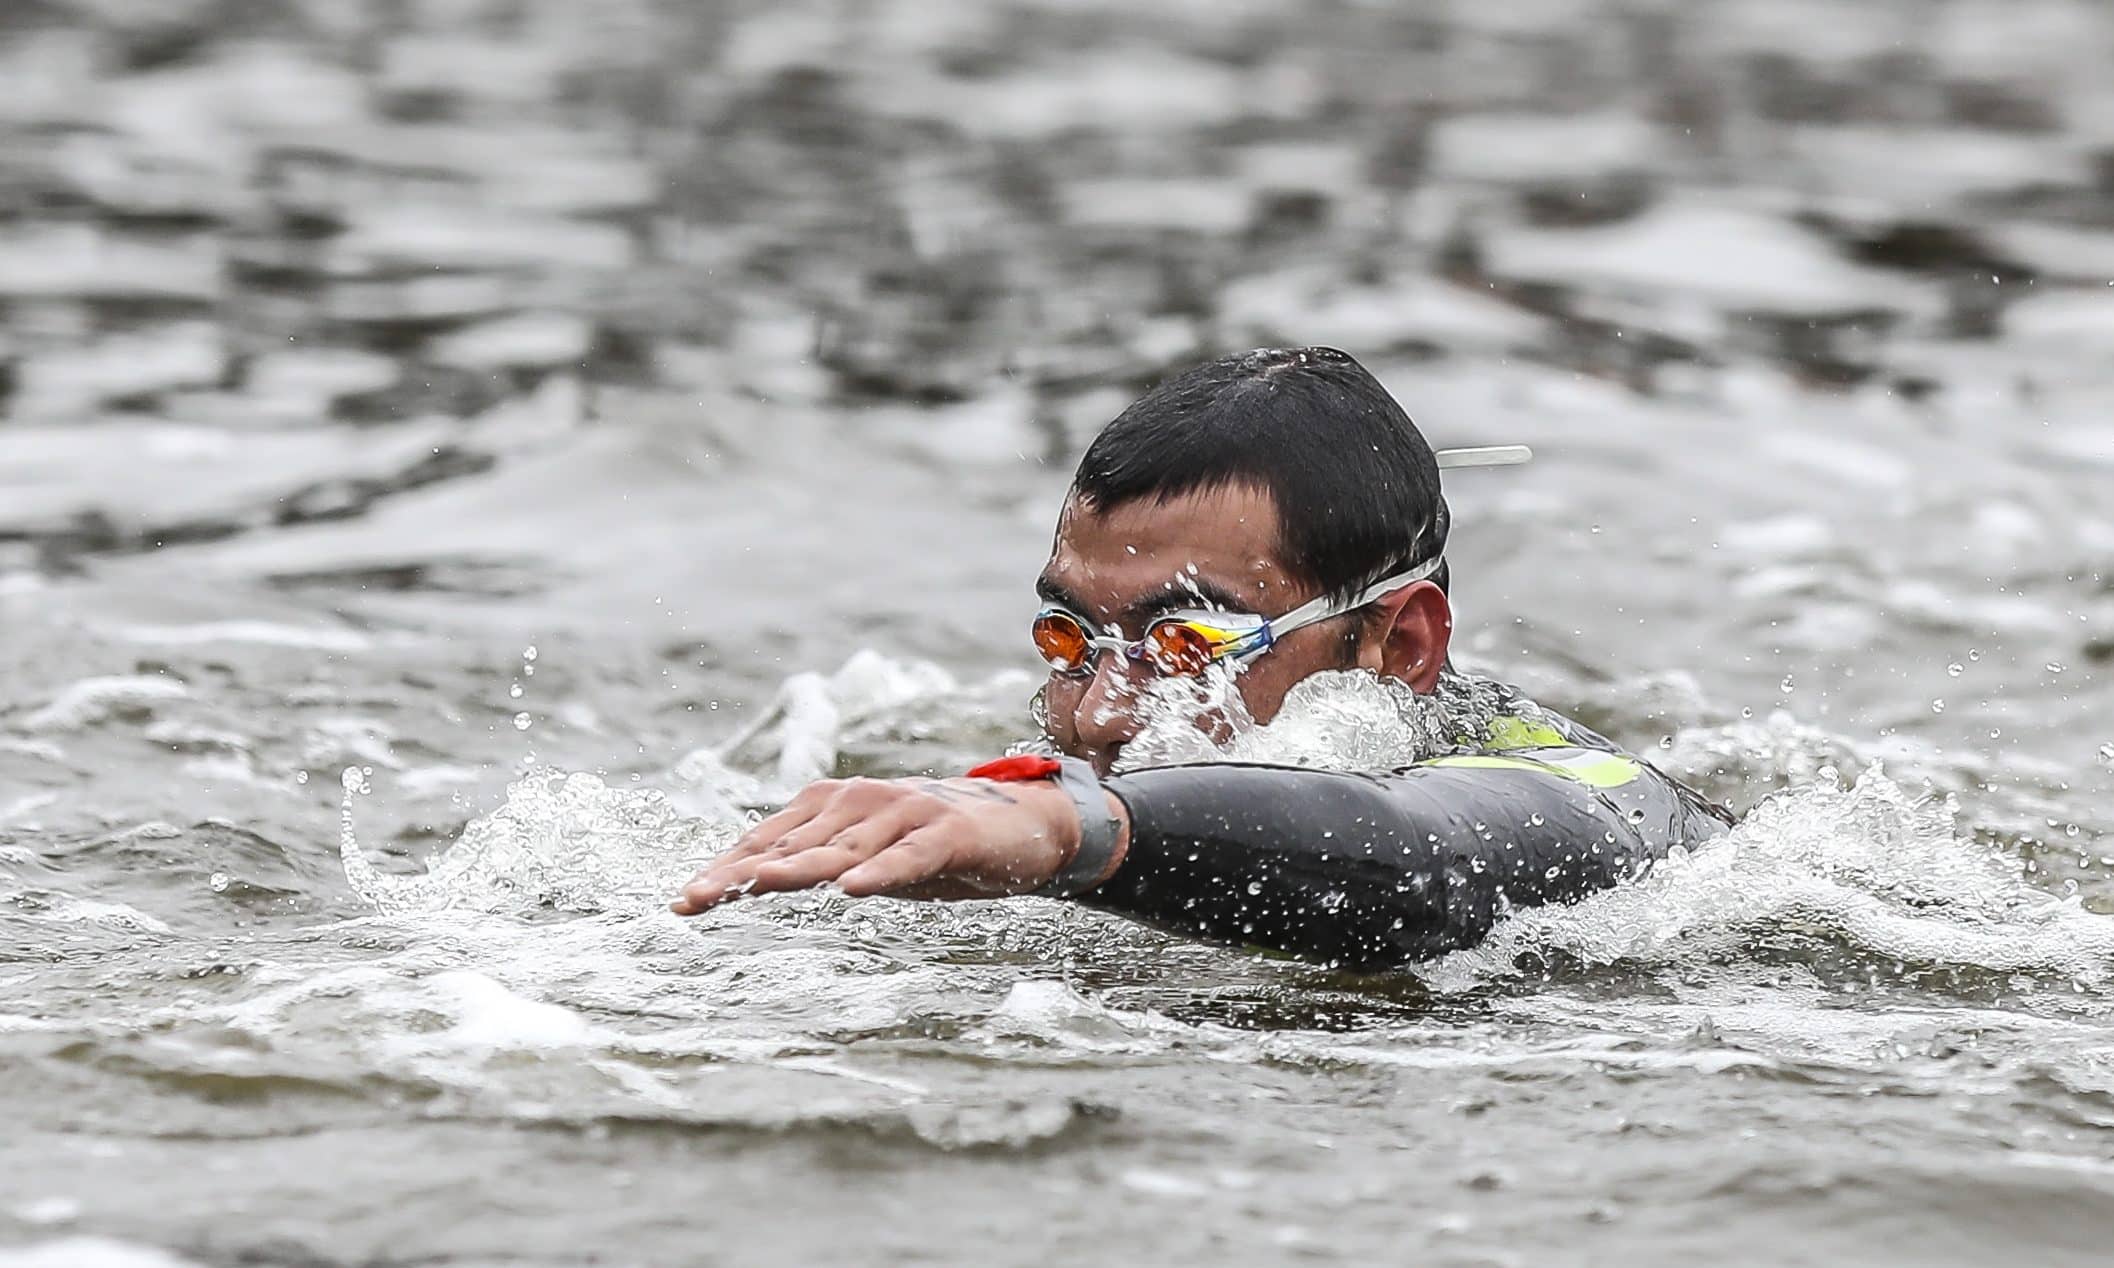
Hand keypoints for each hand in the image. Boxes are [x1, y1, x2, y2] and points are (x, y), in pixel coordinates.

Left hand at [669, 775, 1125, 913]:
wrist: (1023, 825)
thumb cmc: (934, 845)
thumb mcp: (869, 859)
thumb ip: (819, 866)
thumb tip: (752, 880)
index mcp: (835, 807)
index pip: (769, 840)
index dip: (725, 868)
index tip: (684, 901)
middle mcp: (862, 802)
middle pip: (791, 846)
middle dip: (739, 874)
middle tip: (693, 900)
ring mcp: (904, 814)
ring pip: (840, 851)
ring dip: (793, 869)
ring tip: (749, 887)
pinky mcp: (947, 834)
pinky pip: (907, 858)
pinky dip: (880, 873)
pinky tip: (853, 890)